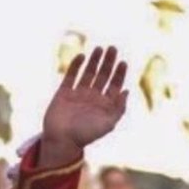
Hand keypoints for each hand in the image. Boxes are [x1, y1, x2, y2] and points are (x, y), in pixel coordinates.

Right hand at [41, 45, 128, 165]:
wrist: (62, 140)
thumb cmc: (86, 135)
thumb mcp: (108, 124)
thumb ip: (118, 109)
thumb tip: (126, 91)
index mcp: (104, 107)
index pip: (114, 87)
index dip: (119, 74)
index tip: (123, 62)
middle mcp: (92, 99)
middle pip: (103, 77)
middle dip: (108, 63)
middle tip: (113, 48)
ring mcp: (78, 95)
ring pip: (88, 74)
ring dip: (94, 61)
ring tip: (100, 48)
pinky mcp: (64, 93)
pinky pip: (71, 76)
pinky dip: (76, 66)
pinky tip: (82, 56)